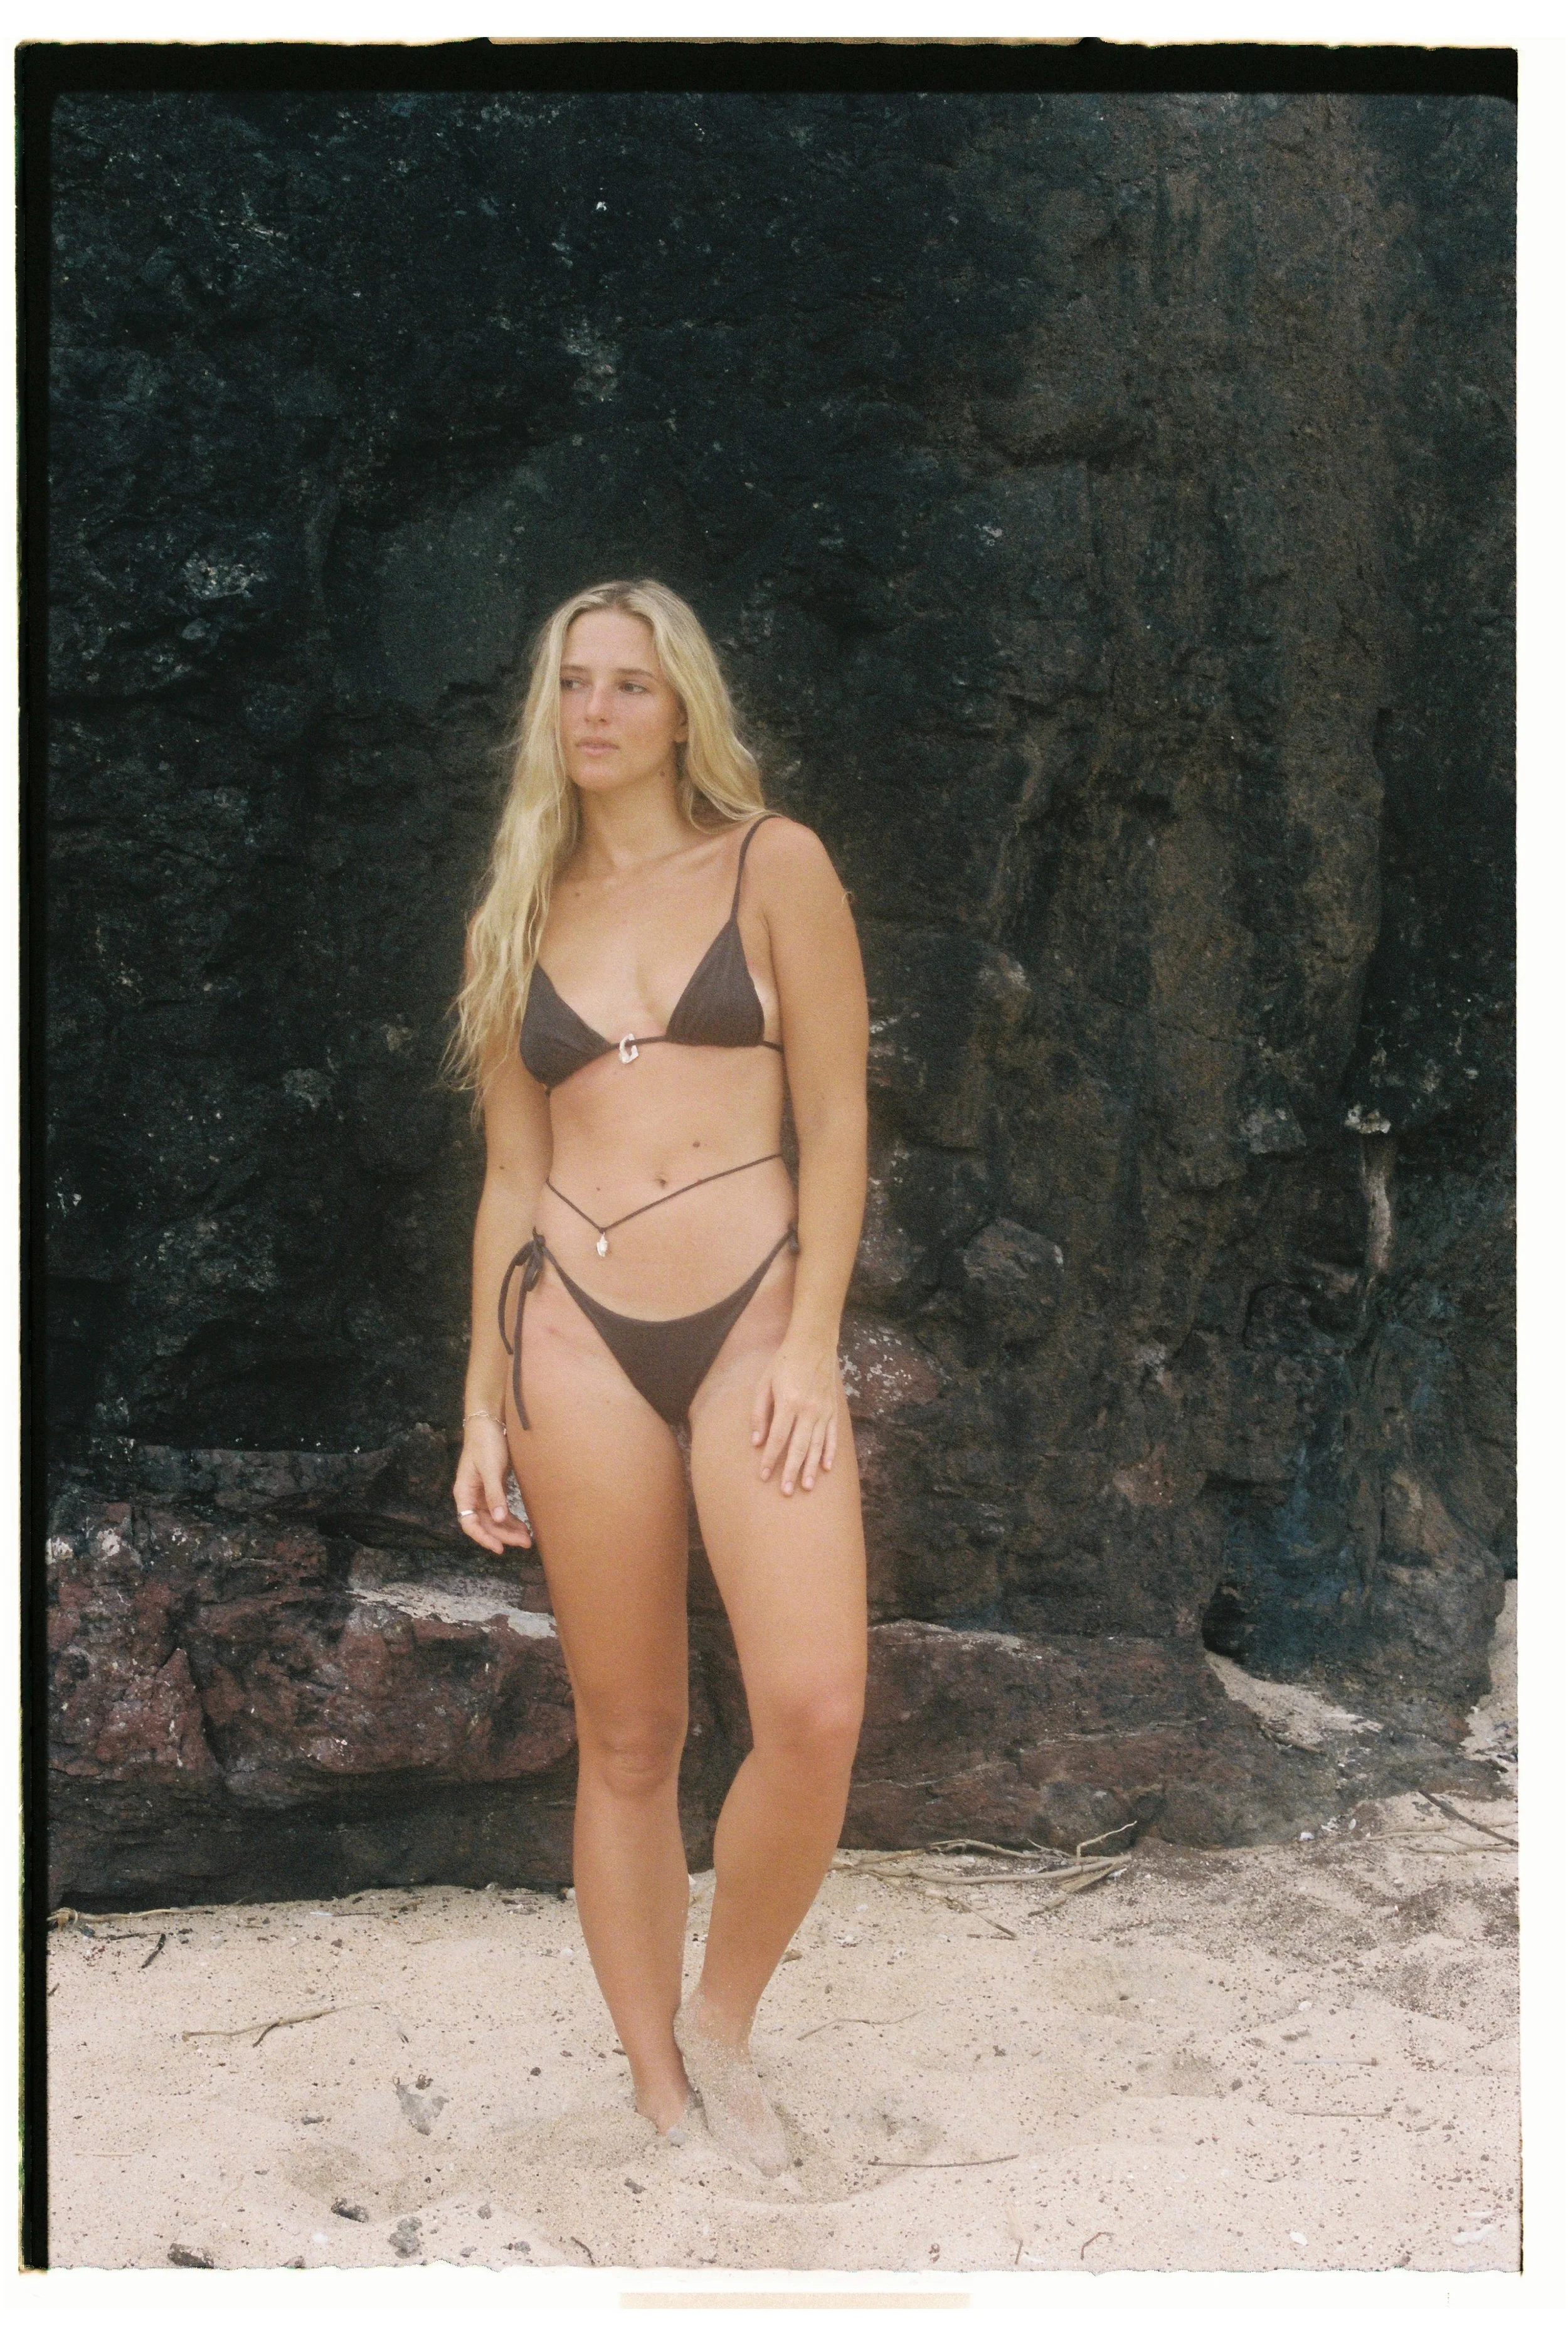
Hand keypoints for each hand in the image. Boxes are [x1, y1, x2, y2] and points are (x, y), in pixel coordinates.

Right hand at [453, 1419, 533, 1553]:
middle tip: (525, 1543)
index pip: (469, 1523)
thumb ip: (494, 1494)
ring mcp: (482, 1494)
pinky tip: (523, 1525)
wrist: (489, 1423)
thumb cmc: (485, 1443)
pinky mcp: (494, 1488)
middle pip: (485, 1524)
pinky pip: (501, 1509)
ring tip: (527, 1538)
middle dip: (504, 1535)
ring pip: (495, 1519)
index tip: (499, 1548)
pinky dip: (511, 1518)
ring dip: (509, 1529)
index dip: (483, 1538)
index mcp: (464, 1493)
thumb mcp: (490, 1468)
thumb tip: (499, 1519)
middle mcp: (471, 1496)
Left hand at [750, 1334, 840, 1495]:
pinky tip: (826, 1467)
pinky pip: (832, 1435)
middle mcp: (808, 1409)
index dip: (770, 1458)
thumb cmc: (784, 1363)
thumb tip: (756, 1442)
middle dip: (791, 1471)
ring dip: (812, 1468)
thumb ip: (759, 1413)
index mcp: (788, 1402)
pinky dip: (830, 1452)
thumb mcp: (764, 1383)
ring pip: (817, 1445)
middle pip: (799, 1447)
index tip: (764, 1476)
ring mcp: (823, 1411)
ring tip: (807, 1487)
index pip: (778, 1437)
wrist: (814, 1343)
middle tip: (786, 1492)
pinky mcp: (832, 1410)